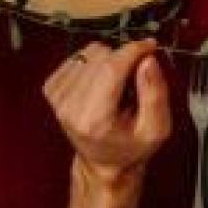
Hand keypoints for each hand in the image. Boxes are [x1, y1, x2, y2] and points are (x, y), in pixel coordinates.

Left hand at [43, 41, 171, 186]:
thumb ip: (155, 94)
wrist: (102, 162)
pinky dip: (93, 63)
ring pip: (89, 53)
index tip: (150, 45)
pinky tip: (100, 83)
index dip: (133, 51)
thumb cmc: (131, 147)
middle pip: (101, 57)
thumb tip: (148, 59)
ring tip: (116, 85)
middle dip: (124, 59)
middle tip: (135, 79)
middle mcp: (69, 106)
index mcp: (94, 120)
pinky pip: (77, 56)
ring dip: (108, 61)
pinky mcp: (51, 88)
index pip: (111, 69)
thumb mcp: (156, 130)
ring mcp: (57, 96)